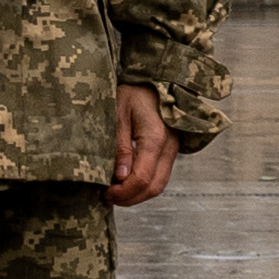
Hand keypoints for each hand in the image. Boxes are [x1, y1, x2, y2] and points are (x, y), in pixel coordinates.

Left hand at [108, 82, 176, 207]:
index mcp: (155, 137)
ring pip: (159, 185)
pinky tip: (125, 181)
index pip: (141, 178)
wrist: (153, 80)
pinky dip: (143, 184)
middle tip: (108, 196)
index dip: (123, 192)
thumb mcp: (118, 114)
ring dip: (137, 194)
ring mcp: (172, 149)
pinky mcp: (170, 151)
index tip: (105, 192)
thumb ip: (120, 146)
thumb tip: (120, 176)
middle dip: (130, 198)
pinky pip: (160, 175)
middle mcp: (169, 146)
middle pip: (154, 187)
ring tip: (115, 191)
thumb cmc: (132, 93)